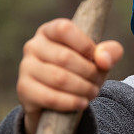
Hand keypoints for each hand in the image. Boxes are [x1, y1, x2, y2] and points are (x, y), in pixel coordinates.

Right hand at [16, 18, 123, 133]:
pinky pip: (49, 97)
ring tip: (93, 93)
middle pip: (65, 57)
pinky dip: (70, 102)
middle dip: (89, 72)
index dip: (85, 45)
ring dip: (82, 88)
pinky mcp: (24, 89)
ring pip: (59, 78)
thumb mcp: (98, 59)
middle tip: (98, 82)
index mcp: (50, 31)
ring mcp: (26, 67)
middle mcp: (33, 45)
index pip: (64, 29)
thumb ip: (110, 53)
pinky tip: (82, 103)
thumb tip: (104, 60)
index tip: (98, 60)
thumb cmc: (80, 71)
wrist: (57, 101)